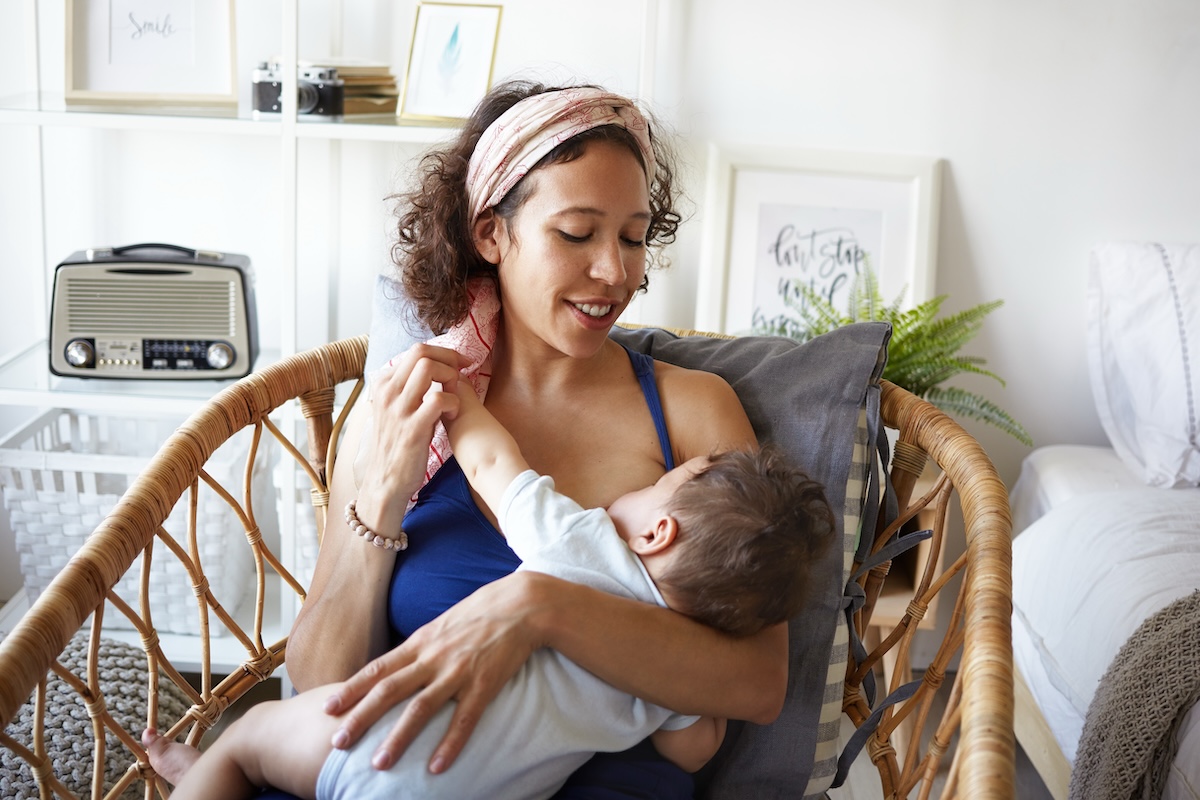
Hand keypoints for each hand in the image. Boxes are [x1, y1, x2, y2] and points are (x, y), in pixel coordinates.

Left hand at [322, 571, 551, 772]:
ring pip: (420, 709)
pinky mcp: (484, 684)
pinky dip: (449, 744)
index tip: (327, 707)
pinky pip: (464, 719)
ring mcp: (457, 672)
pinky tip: (437, 767)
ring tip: (378, 764)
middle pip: (388, 690)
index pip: (377, 668)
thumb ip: (421, 647)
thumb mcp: (442, 624)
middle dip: (360, 718)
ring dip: (397, 738)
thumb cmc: (481, 613)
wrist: (521, 604)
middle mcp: (432, 658)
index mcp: (420, 642)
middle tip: (337, 743)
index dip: (351, 689)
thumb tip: (399, 667)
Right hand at [352, 344, 467, 528]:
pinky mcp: (412, 429)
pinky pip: (438, 399)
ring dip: (450, 376)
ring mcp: (398, 410)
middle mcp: (388, 393)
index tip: (459, 363)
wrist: (385, 482)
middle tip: (464, 371)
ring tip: (457, 393)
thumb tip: (434, 369)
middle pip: (421, 353)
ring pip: (428, 368)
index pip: (415, 351)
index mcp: (383, 385)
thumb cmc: (396, 444)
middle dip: (449, 358)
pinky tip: (455, 414)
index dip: (443, 353)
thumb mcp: (394, 410)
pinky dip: (453, 402)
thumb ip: (408, 389)